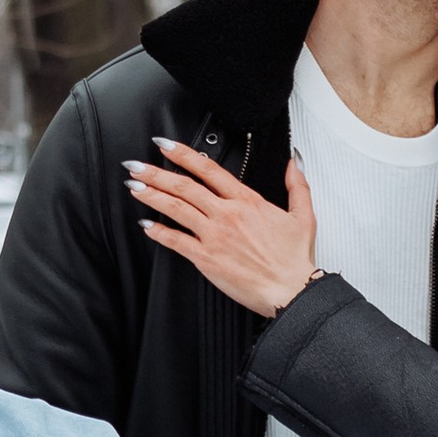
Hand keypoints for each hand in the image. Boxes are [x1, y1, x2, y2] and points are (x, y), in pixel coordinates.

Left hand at [127, 139, 321, 315]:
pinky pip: (176, 242)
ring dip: (152, 196)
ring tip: (134, 186)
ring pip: (176, 209)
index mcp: (247, 201)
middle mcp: (227, 215)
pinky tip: (146, 226)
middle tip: (136, 165)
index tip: (165, 145)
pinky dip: (159, 232)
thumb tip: (294, 161)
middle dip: (156, 173)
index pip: (209, 169)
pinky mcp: (207, 259)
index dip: (183, 154)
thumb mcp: (303, 215)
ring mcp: (215, 236)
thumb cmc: (294, 258)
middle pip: (185, 186)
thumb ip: (297, 184)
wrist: (291, 290)